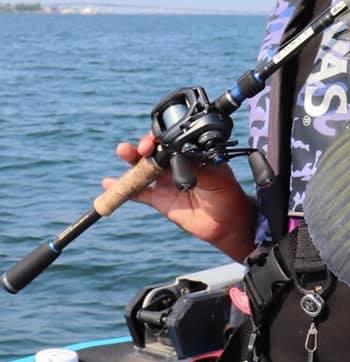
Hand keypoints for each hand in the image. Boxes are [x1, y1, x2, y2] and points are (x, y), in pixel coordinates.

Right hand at [102, 135, 255, 261]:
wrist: (227, 223)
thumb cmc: (227, 195)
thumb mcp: (214, 176)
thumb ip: (194, 166)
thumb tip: (176, 156)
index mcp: (191, 155)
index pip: (171, 142)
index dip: (160, 138)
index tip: (155, 141)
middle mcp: (177, 166)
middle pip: (153, 153)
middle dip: (143, 147)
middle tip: (140, 149)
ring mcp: (166, 182)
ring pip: (143, 169)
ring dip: (131, 161)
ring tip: (123, 152)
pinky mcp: (160, 200)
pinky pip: (138, 193)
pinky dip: (124, 188)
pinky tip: (109, 183)